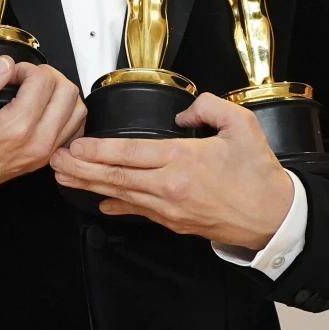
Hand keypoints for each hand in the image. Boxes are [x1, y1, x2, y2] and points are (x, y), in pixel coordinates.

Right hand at [0, 56, 84, 206]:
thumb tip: (5, 64)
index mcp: (15, 129)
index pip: (42, 81)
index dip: (24, 68)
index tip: (9, 74)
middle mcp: (36, 143)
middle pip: (66, 92)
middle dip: (46, 76)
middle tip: (23, 78)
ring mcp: (43, 153)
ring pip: (76, 109)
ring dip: (59, 92)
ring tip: (34, 90)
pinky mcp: (44, 157)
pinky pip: (73, 129)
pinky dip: (66, 112)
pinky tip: (45, 107)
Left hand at [49, 92, 292, 249]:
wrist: (273, 218)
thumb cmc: (258, 173)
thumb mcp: (241, 124)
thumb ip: (208, 107)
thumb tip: (184, 112)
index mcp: (183, 159)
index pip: (129, 153)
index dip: (98, 150)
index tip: (76, 145)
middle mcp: (170, 186)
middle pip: (116, 176)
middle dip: (81, 169)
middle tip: (55, 161)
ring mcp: (169, 208)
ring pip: (121, 194)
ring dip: (90, 186)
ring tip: (65, 178)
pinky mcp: (174, 223)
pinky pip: (138, 211)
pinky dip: (117, 205)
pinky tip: (100, 203)